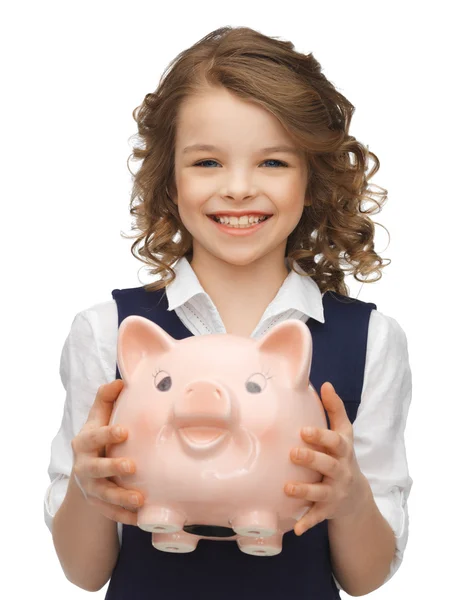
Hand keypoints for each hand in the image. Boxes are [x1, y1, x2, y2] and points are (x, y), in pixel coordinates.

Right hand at [71, 379, 144, 525]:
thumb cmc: (98, 437)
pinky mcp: (98, 504)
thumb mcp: (98, 417)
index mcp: (84, 442)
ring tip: (139, 499)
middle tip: (133, 467)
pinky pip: (110, 513)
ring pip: (103, 494)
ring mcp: (90, 487)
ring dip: (120, 498)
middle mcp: (84, 466)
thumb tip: (120, 381)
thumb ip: (106, 399)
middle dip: (112, 468)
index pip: (94, 437)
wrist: (85, 469)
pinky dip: (123, 516)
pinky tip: (140, 517)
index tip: (124, 432)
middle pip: (96, 469)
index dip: (107, 434)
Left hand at [285, 382, 369, 535]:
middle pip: (329, 465)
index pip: (336, 442)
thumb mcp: (344, 433)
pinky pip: (318, 516)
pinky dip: (307, 522)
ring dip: (305, 490)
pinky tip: (296, 528)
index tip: (305, 430)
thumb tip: (325, 383)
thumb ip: (335, 409)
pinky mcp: (328, 510)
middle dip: (312, 459)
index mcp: (343, 451)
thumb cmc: (342, 456)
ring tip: (287, 488)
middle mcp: (342, 471)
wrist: (356, 495)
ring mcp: (336, 492)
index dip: (322, 436)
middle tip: (294, 452)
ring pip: (321, 492)